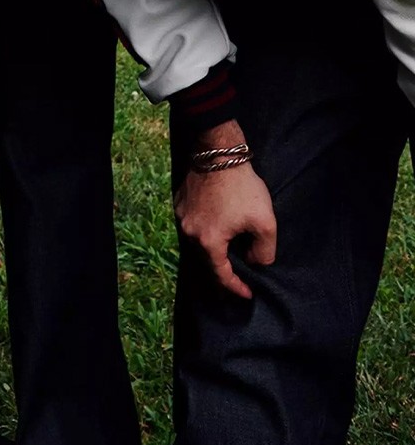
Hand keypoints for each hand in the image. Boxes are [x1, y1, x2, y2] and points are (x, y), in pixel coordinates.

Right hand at [174, 125, 276, 299]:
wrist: (219, 150)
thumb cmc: (242, 187)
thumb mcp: (265, 223)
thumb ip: (263, 252)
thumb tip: (254, 262)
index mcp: (208, 241)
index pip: (221, 275)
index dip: (236, 288)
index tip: (248, 294)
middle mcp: (189, 232)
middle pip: (207, 260)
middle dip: (224, 270)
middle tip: (239, 276)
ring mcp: (181, 215)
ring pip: (198, 242)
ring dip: (213, 249)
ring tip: (229, 252)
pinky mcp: (180, 201)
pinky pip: (193, 225)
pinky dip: (205, 232)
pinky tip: (218, 227)